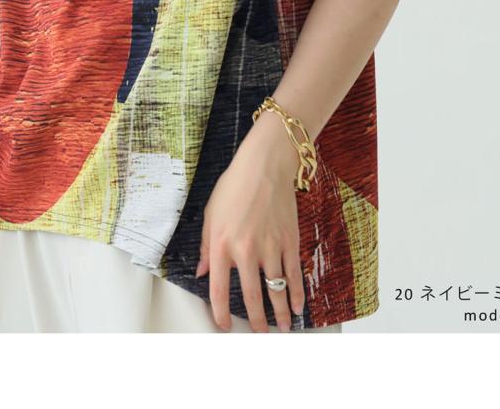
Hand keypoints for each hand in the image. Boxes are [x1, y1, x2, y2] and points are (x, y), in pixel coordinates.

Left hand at [195, 106, 305, 331]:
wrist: (265, 165)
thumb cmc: (235, 185)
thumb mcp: (211, 214)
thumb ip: (206, 247)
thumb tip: (202, 273)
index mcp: (222, 245)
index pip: (219, 290)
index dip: (220, 313)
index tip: (223, 326)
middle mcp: (246, 250)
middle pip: (251, 297)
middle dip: (255, 321)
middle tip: (258, 334)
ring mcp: (271, 247)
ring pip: (276, 290)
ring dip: (279, 314)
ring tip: (282, 328)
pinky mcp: (290, 240)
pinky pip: (294, 273)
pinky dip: (297, 293)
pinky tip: (297, 306)